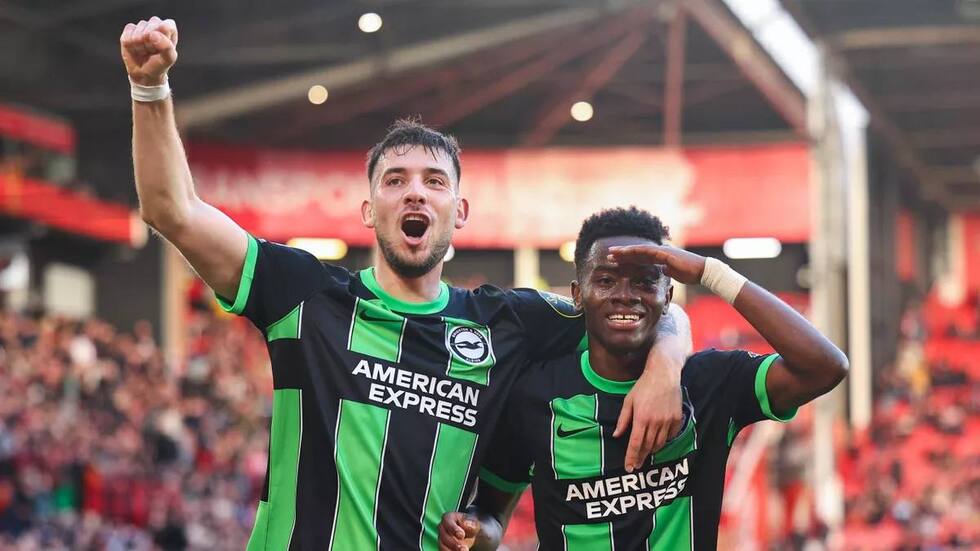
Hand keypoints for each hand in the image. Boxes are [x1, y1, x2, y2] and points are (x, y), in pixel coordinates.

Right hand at [120, 16, 178, 85]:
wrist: (144, 73)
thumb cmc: (159, 64)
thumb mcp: (168, 58)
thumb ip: (166, 46)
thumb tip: (152, 34)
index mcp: (169, 27)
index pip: (165, 26)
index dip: (161, 39)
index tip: (161, 48)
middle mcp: (155, 23)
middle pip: (150, 28)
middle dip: (150, 43)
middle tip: (152, 51)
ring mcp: (141, 26)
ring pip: (138, 33)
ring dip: (140, 46)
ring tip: (144, 51)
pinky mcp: (129, 30)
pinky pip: (127, 35)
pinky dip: (130, 45)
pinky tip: (135, 48)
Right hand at [439, 512, 479, 550]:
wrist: (469, 535)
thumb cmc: (470, 526)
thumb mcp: (474, 523)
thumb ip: (471, 523)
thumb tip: (466, 524)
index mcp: (448, 518)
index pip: (448, 522)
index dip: (454, 529)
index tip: (462, 535)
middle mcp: (442, 528)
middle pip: (444, 536)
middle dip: (454, 544)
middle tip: (465, 549)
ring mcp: (441, 538)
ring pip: (442, 546)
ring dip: (452, 550)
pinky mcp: (443, 547)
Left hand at [608, 244, 705, 285]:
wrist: (702, 271)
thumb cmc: (690, 273)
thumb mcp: (675, 273)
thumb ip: (667, 270)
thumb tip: (663, 270)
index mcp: (661, 256)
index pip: (641, 257)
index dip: (629, 258)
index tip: (617, 260)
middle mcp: (659, 251)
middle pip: (637, 252)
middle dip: (623, 253)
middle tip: (609, 255)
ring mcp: (662, 251)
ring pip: (639, 250)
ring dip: (625, 251)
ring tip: (612, 253)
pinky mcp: (664, 253)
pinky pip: (647, 251)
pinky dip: (635, 252)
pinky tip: (626, 252)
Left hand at [614, 340, 684, 470]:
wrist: (664, 374)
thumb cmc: (643, 386)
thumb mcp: (628, 401)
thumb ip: (623, 420)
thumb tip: (616, 435)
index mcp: (641, 418)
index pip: (635, 443)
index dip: (631, 457)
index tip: (629, 468)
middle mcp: (655, 422)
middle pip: (647, 446)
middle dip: (641, 457)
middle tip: (637, 465)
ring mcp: (668, 421)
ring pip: (660, 443)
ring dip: (652, 451)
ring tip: (646, 454)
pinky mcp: (677, 419)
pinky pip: (671, 436)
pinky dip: (664, 441)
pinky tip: (659, 442)